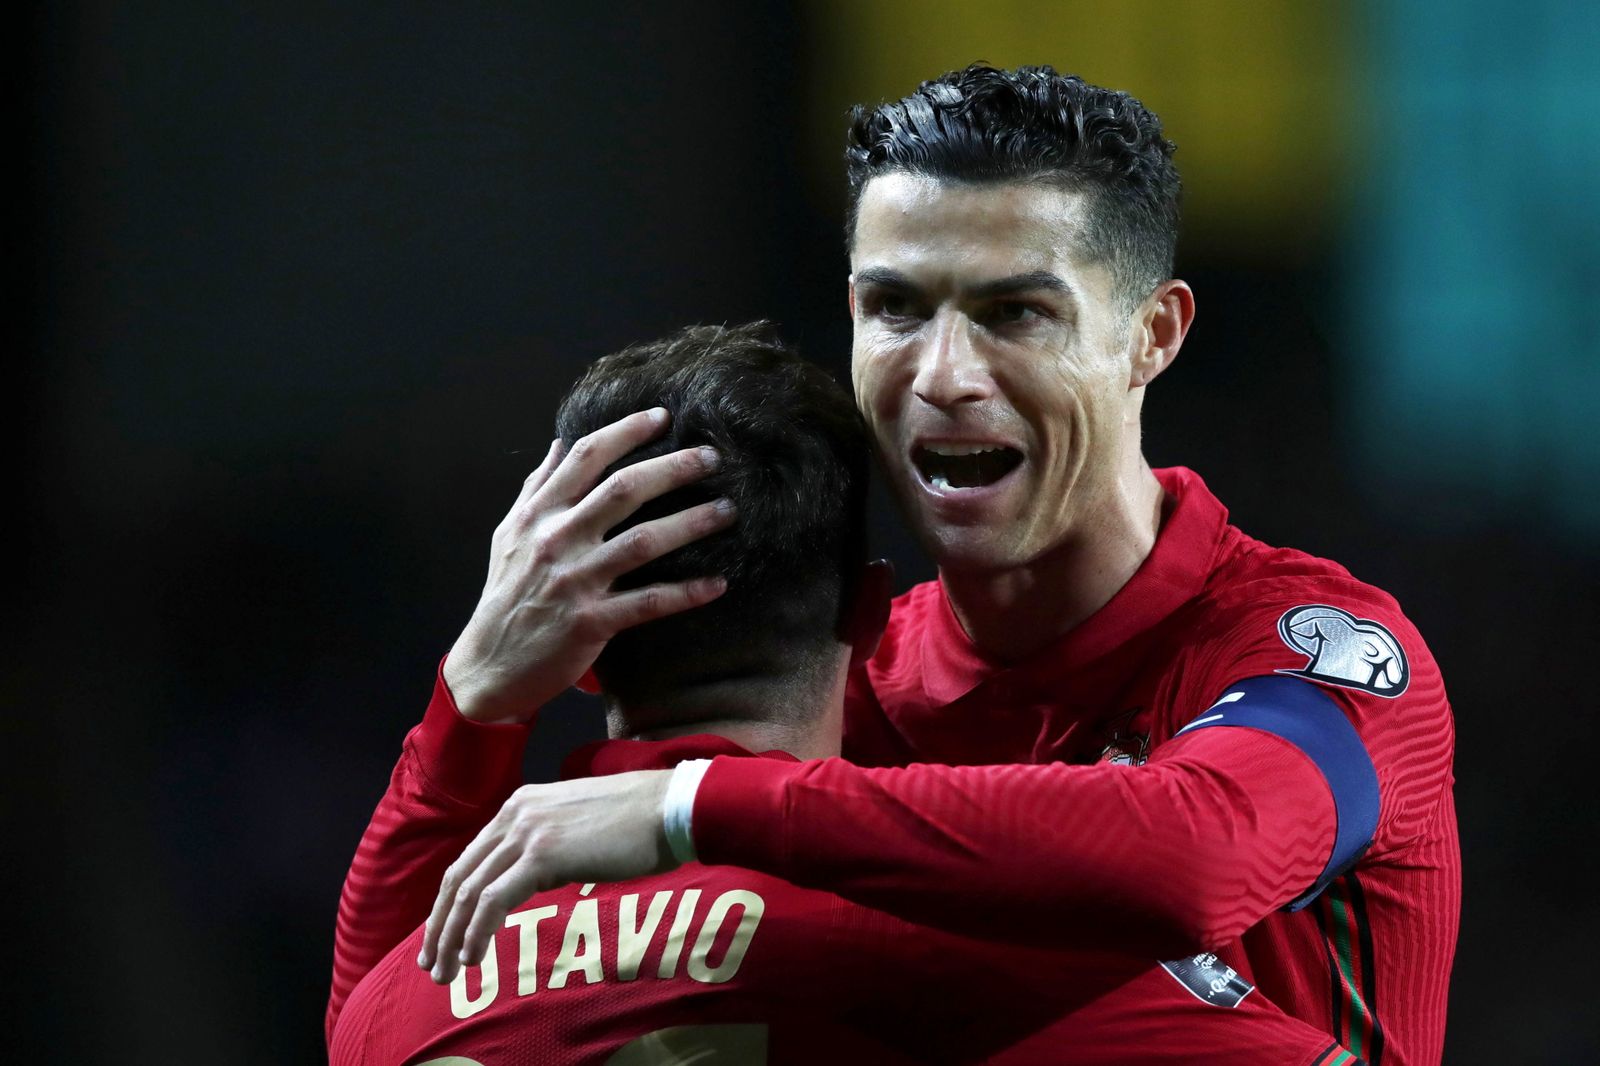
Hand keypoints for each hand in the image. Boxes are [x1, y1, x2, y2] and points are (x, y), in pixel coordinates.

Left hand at [415, 768, 676, 982]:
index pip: (471, 858)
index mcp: (520, 804)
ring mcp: (526, 832)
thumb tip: (528, 881)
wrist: (667, 808)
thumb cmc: (635, 821)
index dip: (451, 901)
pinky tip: (472, 956)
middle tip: (430, 962)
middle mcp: (515, 814)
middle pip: (460, 875)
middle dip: (440, 923)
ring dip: (451, 936)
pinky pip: (494, 900)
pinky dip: (477, 931)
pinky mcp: (542, 855)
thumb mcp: (576, 826)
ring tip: (445, 970)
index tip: (443, 934)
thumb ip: (546, 846)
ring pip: (470, 891)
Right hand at [445, 407, 734, 722]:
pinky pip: (647, 602)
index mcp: (538, 515)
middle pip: (622, 490)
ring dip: (690, 523)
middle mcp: (556, 540)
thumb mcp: (510, 535)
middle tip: (711, 457)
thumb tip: (558, 443)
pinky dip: (685, 593)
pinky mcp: (590, 622)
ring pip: (642, 542)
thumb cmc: (506, 595)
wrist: (489, 666)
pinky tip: (718, 584)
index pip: (584, 458)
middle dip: (671, 468)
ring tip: (726, 511)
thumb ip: (537, 487)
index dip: (625, 432)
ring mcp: (574, 581)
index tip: (663, 416)